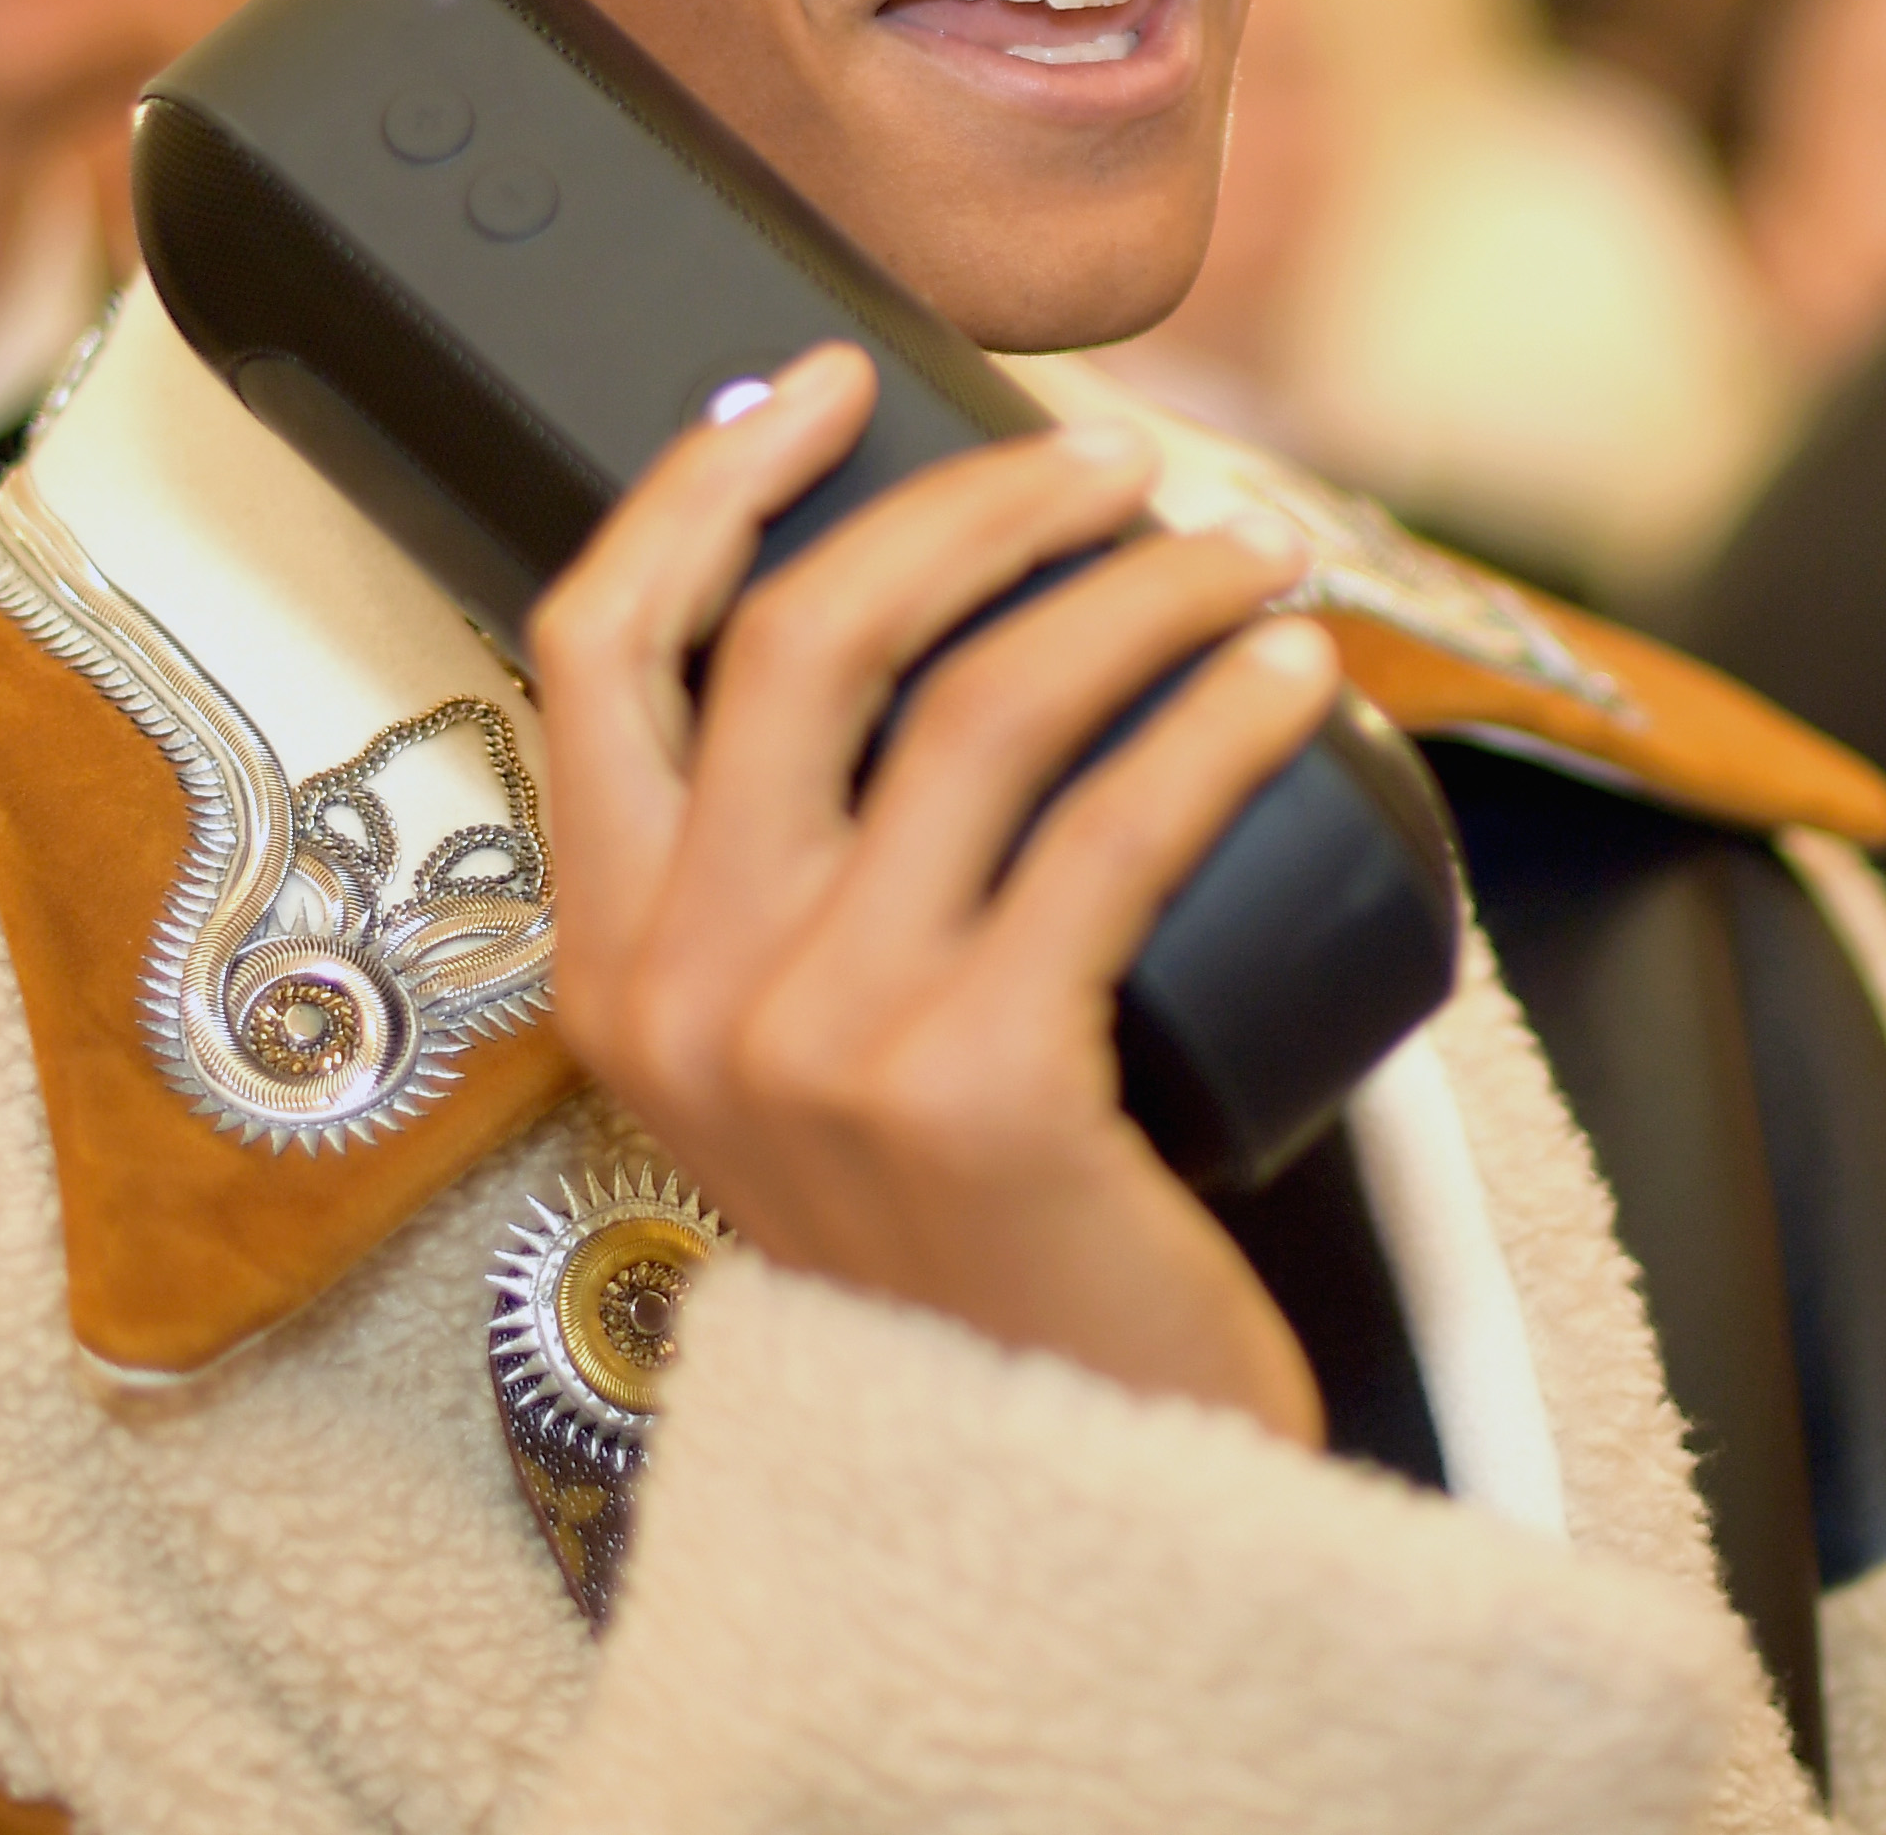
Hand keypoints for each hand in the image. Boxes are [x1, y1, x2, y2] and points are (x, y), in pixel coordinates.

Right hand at [530, 343, 1336, 1444]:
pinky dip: (1222, 714)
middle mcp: (684, 994)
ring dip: (1141, 589)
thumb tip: (925, 611)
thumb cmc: (960, 1242)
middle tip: (1121, 462)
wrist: (1043, 1503)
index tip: (824, 381)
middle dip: (976, 503)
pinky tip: (1293, 671)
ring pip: (984, 706)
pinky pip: (1121, 824)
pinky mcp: (984, 1087)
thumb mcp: (803, 1055)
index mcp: (608, 967)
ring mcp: (822, 1045)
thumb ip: (797, 884)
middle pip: (803, 636)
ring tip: (1250, 551)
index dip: (703, 482)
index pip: (592, 647)